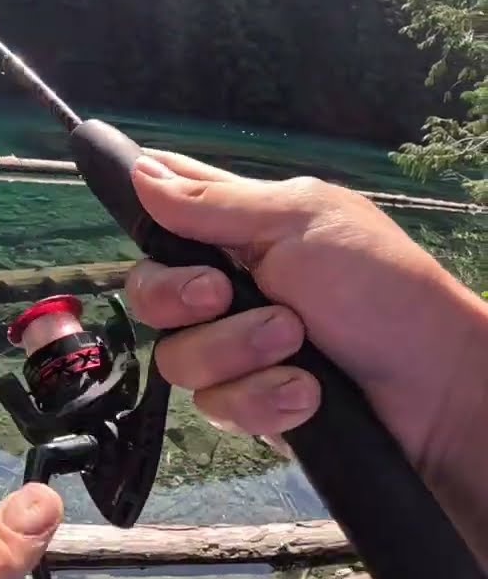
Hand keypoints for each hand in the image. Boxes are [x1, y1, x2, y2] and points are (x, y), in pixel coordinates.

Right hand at [123, 150, 487, 558]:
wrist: (438, 389)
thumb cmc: (381, 288)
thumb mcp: (300, 222)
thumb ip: (213, 203)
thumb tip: (141, 171)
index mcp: (238, 229)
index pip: (165, 206)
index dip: (143, 207)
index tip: (144, 216)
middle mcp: (226, 288)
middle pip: (147, 292)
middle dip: (177, 297)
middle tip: (221, 294)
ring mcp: (234, 350)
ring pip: (177, 358)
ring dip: (237, 352)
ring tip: (296, 347)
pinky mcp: (248, 404)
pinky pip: (216, 407)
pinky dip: (263, 399)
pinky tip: (306, 394)